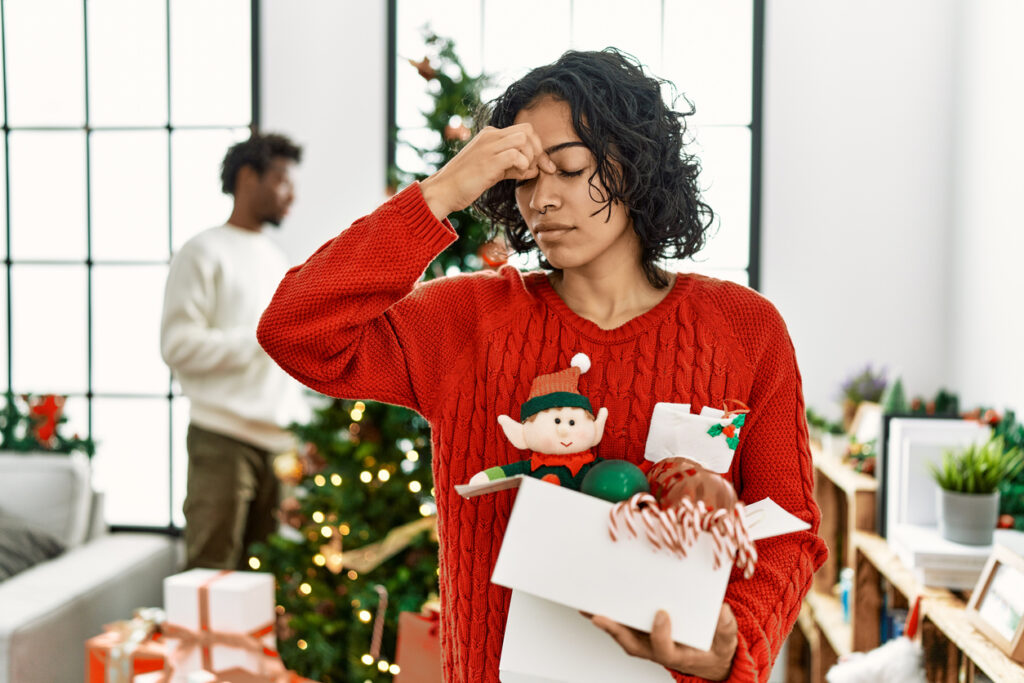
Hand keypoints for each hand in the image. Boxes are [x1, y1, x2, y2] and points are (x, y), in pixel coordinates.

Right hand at [419, 125, 556, 219]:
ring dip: (530, 157)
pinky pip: (516, 154)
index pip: (523, 131)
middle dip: (538, 150)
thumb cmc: (466, 183)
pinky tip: (518, 175)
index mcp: (490, 135)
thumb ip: (511, 166)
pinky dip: (523, 165)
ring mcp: (489, 146)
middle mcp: (490, 135)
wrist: (444, 190)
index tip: (542, 166)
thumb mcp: (492, 170)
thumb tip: (534, 168)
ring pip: (524, 138)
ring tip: (523, 172)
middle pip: (527, 130)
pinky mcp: (488, 160)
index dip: (537, 147)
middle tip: (536, 168)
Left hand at [590, 603, 737, 679]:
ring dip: (604, 622)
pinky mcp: (642, 631)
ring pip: (623, 634)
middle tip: (599, 615)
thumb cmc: (715, 647)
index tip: (662, 614)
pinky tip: (595, 602)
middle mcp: (656, 649)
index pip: (663, 648)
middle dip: (615, 629)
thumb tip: (721, 612)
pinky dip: (608, 615)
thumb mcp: (726, 639)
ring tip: (587, 605)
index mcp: (677, 653)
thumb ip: (725, 628)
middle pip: (632, 643)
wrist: (709, 656)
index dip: (660, 633)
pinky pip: (623, 625)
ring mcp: (647, 641)